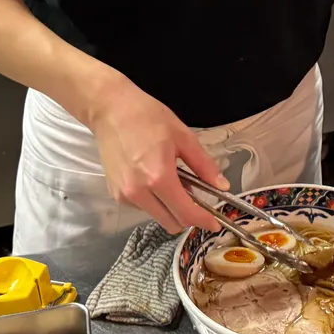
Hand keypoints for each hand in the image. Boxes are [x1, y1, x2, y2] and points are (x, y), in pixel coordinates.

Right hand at [83, 76, 226, 233]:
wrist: (111, 110)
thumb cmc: (148, 117)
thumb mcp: (183, 137)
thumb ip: (204, 165)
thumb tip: (223, 186)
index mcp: (158, 177)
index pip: (186, 213)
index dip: (203, 221)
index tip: (215, 224)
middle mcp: (139, 193)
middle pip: (171, 222)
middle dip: (187, 216)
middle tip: (195, 197)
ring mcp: (124, 195)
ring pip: (157, 216)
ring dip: (169, 208)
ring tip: (170, 180)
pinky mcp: (115, 193)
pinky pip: (141, 207)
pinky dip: (153, 200)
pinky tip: (151, 177)